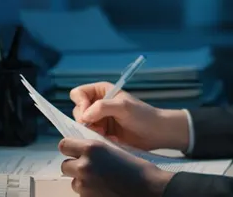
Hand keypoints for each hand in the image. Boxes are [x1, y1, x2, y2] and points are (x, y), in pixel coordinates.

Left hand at [59, 138, 173, 196]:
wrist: (150, 189)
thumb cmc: (138, 170)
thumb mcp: (116, 150)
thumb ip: (97, 150)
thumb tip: (84, 151)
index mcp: (92, 148)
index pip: (64, 145)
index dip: (69, 148)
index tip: (74, 151)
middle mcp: (84, 165)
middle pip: (65, 165)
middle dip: (74, 166)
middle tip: (89, 168)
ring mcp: (85, 185)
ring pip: (74, 182)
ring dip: (82, 181)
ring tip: (101, 181)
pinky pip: (82, 194)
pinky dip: (90, 193)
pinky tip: (105, 190)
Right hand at [70, 82, 188, 150]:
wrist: (156, 133)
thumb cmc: (142, 115)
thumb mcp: (123, 107)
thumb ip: (102, 107)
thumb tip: (84, 117)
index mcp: (101, 91)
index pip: (78, 94)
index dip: (80, 104)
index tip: (87, 116)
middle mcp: (97, 103)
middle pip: (77, 111)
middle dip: (86, 121)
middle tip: (100, 128)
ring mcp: (99, 119)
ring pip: (82, 126)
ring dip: (91, 132)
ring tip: (106, 135)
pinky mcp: (103, 133)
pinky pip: (90, 136)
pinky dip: (97, 139)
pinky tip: (111, 140)